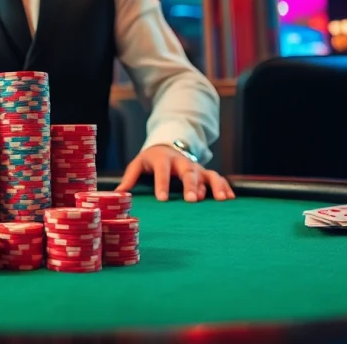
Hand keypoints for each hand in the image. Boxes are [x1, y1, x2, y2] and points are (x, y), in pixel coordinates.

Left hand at [115, 145, 234, 201]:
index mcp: (163, 160)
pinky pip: (218, 178)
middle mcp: (182, 163)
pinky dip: (225, 187)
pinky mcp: (205, 172)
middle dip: (191, 186)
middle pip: (188, 173)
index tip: (162, 199)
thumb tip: (116, 195)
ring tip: (220, 200)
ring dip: (214, 187)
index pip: (162, 172)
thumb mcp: (138, 165)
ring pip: (207, 175)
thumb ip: (129, 178)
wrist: (167, 146)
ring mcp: (195, 167)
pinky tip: (230, 199)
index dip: (162, 185)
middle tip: (192, 200)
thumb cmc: (151, 161)